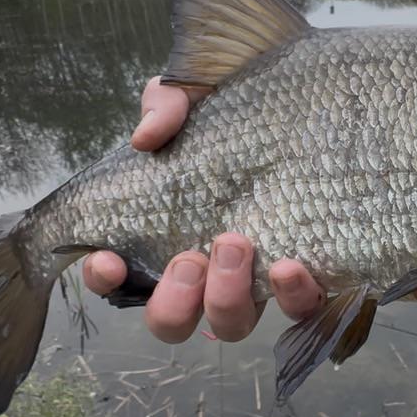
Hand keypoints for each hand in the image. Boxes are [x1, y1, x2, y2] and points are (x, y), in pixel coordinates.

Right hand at [82, 77, 324, 341]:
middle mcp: (205, 268)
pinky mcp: (305, 277)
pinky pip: (299, 310)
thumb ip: (165, 104)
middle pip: (170, 320)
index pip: (117, 274)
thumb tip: (146, 136)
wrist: (312, 105)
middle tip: (189, 258)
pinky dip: (292, 297)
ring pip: (229, 323)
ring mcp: (254, 279)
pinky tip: (290, 265)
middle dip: (172, 300)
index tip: (108, 258)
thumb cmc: (242, 108)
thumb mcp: (196, 93)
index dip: (103, 277)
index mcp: (165, 230)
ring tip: (235, 244)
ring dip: (224, 298)